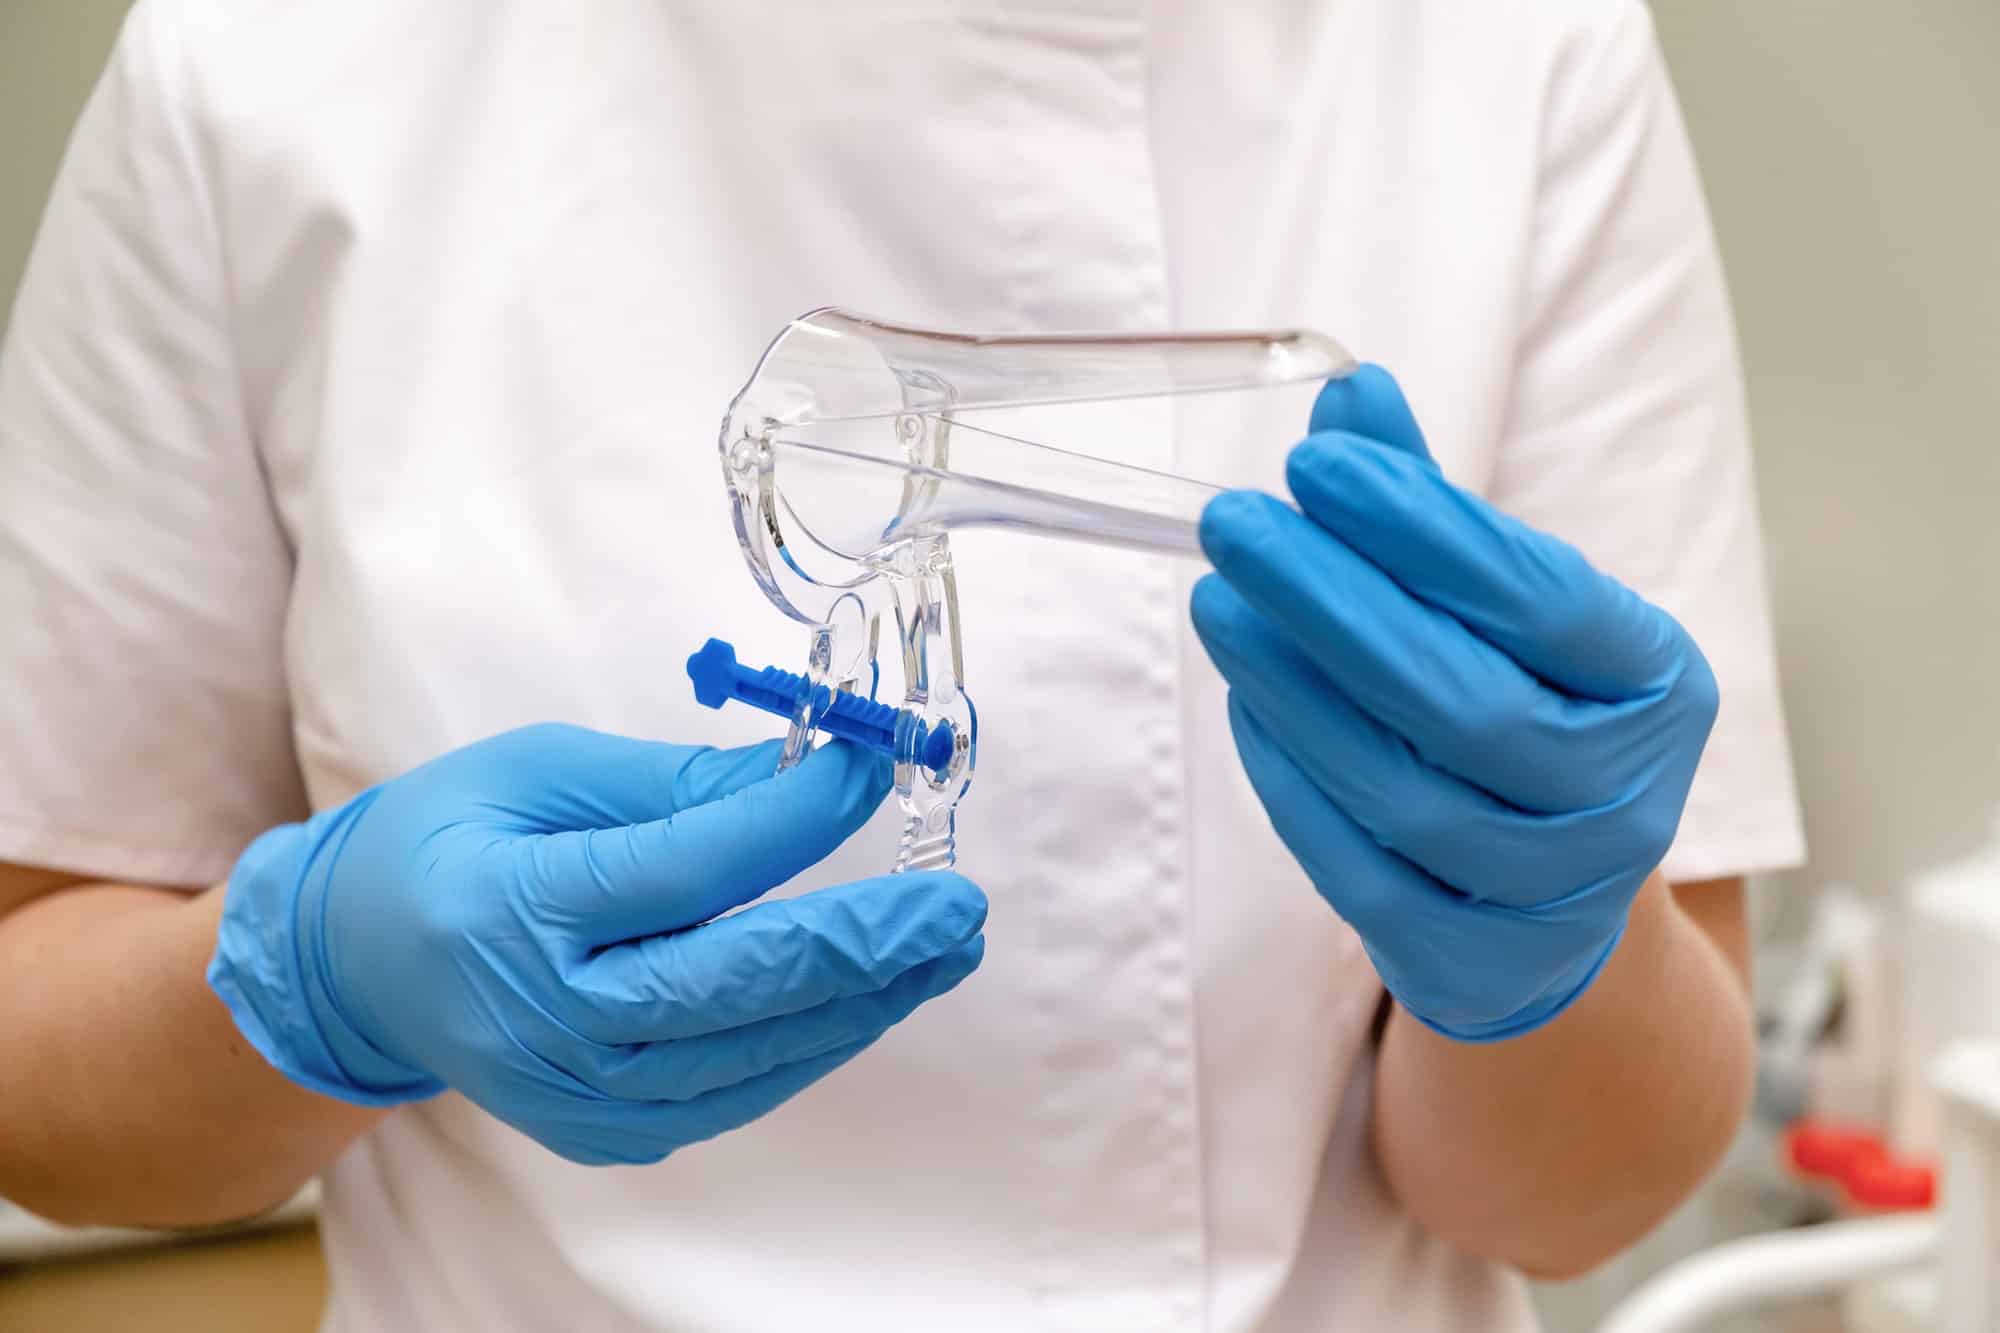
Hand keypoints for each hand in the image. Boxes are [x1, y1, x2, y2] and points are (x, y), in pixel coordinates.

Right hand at [209, 725, 985, 1163]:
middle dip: (863, 943)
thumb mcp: (539, 772)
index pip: (685, 871)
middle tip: (956, 905)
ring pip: (752, 1052)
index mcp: (512, 910)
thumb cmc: (449, 842)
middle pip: (734, 985)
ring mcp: (575, 1094)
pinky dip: (814, 1042)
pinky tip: (875, 996)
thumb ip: (674, 784)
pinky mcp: (606, 1131)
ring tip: (944, 948)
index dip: (792, 822)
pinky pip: (736, 1091)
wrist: (359, 970)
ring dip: (864, 1000)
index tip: (870, 770)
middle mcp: (543, 1019)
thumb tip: (810, 775)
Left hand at [1192, 367, 1716, 1041]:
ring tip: (1220, 601)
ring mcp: (1549, 895)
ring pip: (1403, 789)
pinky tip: (1245, 699)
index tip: (1318, 463)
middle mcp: (1622, 798)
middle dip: (1334, 603)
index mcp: (1656, 686)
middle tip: (1235, 524)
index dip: (1425, 530)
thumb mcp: (1513, 616)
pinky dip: (1290, 778)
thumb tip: (1350, 395)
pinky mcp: (1468, 962)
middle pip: (1463, 701)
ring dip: (1294, 688)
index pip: (1539, 599)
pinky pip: (1356, 869)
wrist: (1559, 912)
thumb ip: (1430, 512)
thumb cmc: (1529, 718)